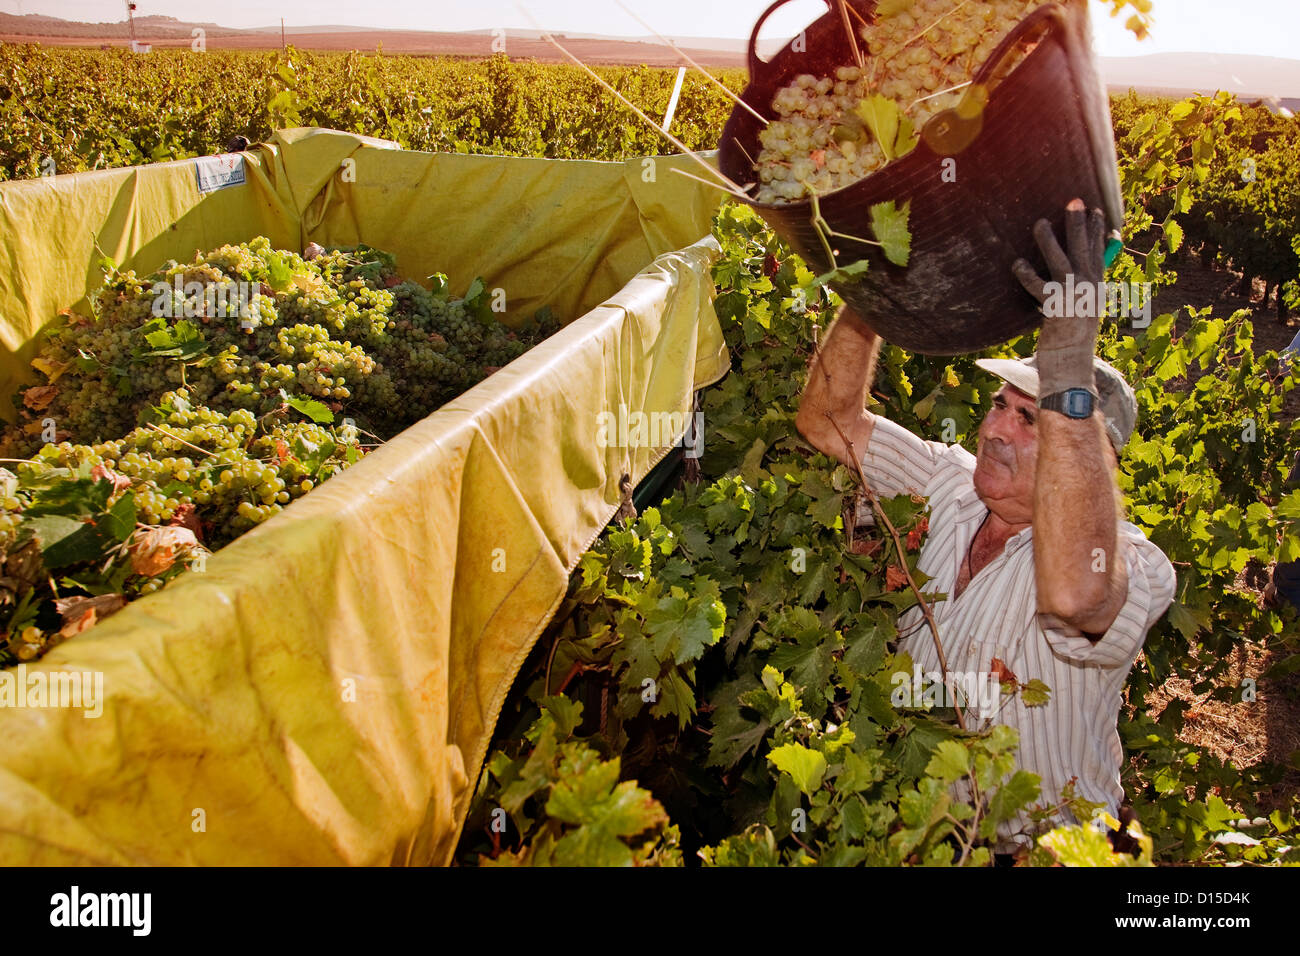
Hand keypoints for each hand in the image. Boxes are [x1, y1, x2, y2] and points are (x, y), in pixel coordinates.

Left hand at [1011, 198, 1106, 394]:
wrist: (1072, 365)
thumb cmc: (1073, 339)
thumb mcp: (1083, 310)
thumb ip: (1082, 290)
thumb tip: (1079, 273)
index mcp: (1097, 287)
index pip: (1100, 252)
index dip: (1098, 230)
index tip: (1097, 210)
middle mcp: (1089, 289)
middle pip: (1084, 250)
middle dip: (1079, 224)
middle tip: (1074, 200)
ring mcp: (1073, 298)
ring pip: (1062, 262)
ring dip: (1050, 241)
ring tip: (1039, 222)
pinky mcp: (1055, 309)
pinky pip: (1039, 288)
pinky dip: (1027, 275)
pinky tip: (1018, 263)